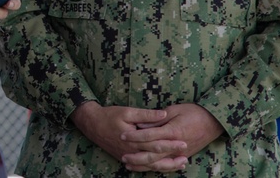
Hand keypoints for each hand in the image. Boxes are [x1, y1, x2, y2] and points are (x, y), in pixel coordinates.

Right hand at [72, 101, 187, 172]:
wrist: (92, 124)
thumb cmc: (110, 115)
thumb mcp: (127, 111)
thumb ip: (147, 115)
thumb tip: (164, 114)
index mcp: (134, 140)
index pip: (156, 144)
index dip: (171, 143)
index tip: (184, 142)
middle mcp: (132, 152)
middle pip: (156, 157)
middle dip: (172, 157)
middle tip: (186, 155)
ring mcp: (129, 157)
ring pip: (150, 165)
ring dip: (166, 165)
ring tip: (180, 164)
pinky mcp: (126, 158)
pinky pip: (143, 167)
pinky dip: (154, 167)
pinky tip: (164, 166)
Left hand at [119, 103, 222, 171]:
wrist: (213, 121)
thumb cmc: (194, 112)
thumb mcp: (175, 110)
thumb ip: (157, 119)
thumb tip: (141, 124)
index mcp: (173, 131)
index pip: (150, 136)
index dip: (135, 136)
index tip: (122, 135)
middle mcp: (176, 145)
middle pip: (152, 154)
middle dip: (136, 156)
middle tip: (122, 156)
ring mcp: (180, 153)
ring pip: (159, 163)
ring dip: (143, 165)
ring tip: (129, 165)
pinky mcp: (183, 156)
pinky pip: (167, 166)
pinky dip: (155, 168)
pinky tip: (145, 168)